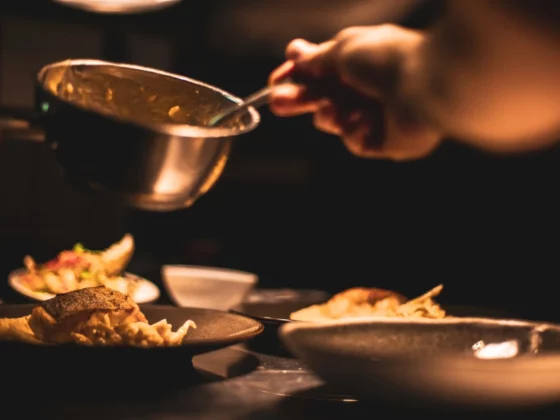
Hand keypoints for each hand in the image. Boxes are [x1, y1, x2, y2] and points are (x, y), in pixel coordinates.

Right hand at [268, 25, 442, 160]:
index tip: (274, 82)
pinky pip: (355, 141)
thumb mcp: (344, 50)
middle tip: (276, 102)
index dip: (296, 77)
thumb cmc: (387, 58)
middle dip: (299, 99)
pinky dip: (355, 131)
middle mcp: (367, 89)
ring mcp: (376, 116)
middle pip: (322, 98)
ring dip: (328, 116)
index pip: (320, 72)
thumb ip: (317, 58)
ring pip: (335, 122)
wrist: (427, 84)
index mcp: (359, 62)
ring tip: (333, 109)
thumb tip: (294, 53)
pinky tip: (366, 121)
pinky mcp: (385, 141)